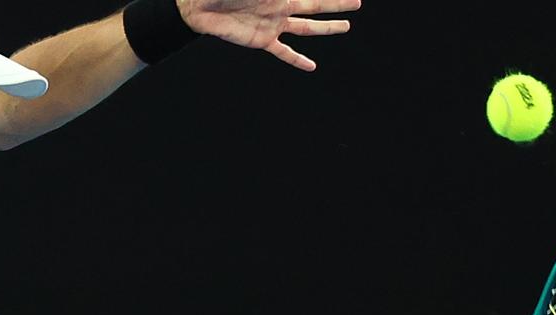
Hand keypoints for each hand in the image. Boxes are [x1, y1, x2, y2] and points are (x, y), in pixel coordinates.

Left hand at [178, 0, 362, 70]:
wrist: (198, 4)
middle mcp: (281, 5)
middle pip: (316, 5)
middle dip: (337, 4)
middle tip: (357, 3)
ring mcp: (273, 23)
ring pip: (308, 27)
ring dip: (327, 27)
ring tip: (346, 27)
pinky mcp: (262, 40)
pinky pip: (284, 52)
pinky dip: (297, 60)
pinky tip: (311, 67)